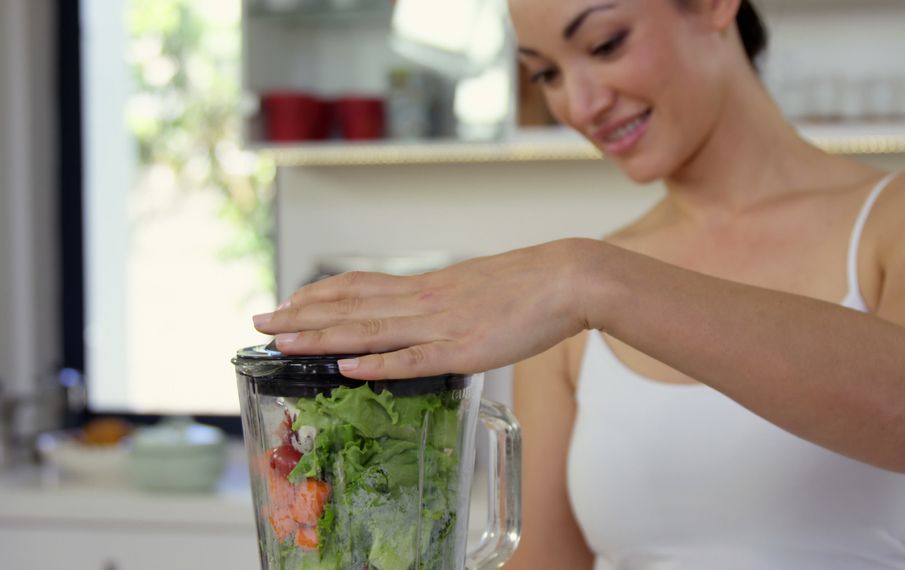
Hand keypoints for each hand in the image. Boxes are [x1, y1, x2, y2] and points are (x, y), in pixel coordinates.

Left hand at [252, 238, 596, 379]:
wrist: (567, 278)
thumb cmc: (528, 285)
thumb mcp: (475, 286)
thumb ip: (444, 303)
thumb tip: (423, 316)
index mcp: (427, 287)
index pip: (358, 287)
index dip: (317, 296)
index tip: (285, 302)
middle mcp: (424, 302)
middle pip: (350, 307)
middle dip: (300, 317)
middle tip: (258, 322)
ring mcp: (441, 325)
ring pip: (369, 331)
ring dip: (321, 337)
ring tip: (282, 342)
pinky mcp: (464, 349)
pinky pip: (412, 359)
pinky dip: (376, 364)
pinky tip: (346, 369)